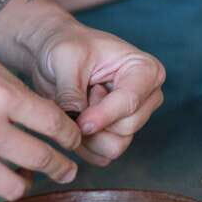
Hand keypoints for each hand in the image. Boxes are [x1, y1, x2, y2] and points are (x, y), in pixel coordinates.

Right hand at [0, 50, 82, 201]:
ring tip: (27, 179)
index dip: (72, 136)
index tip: (75, 141)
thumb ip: (12, 82)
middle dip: (63, 167)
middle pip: (44, 160)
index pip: (55, 123)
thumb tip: (41, 106)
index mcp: (1, 97)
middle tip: (69, 170)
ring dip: (26, 184)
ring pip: (17, 188)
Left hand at [20, 17, 165, 166]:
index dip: (103, 115)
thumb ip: (71, 92)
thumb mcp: (65, 59)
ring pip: (116, 146)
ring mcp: (135, 117)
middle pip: (126, 129)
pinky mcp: (119, 134)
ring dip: (88, 135)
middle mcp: (147, 97)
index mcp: (145, 70)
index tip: (79, 120)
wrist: (54, 55)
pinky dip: (85, 146)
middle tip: (77, 97)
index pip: (130, 102)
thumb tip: (77, 126)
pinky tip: (75, 123)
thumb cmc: (65, 46)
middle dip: (94, 121)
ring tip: (77, 108)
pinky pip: (105, 155)